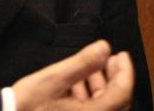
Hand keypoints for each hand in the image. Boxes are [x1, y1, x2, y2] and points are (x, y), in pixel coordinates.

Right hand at [12, 40, 133, 109]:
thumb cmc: (28, 104)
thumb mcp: (55, 78)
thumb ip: (82, 63)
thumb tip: (104, 48)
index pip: (122, 93)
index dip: (125, 71)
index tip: (122, 54)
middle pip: (117, 101)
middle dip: (114, 77)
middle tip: (111, 59)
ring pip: (105, 106)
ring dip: (102, 86)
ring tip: (91, 68)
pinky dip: (91, 96)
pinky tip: (78, 84)